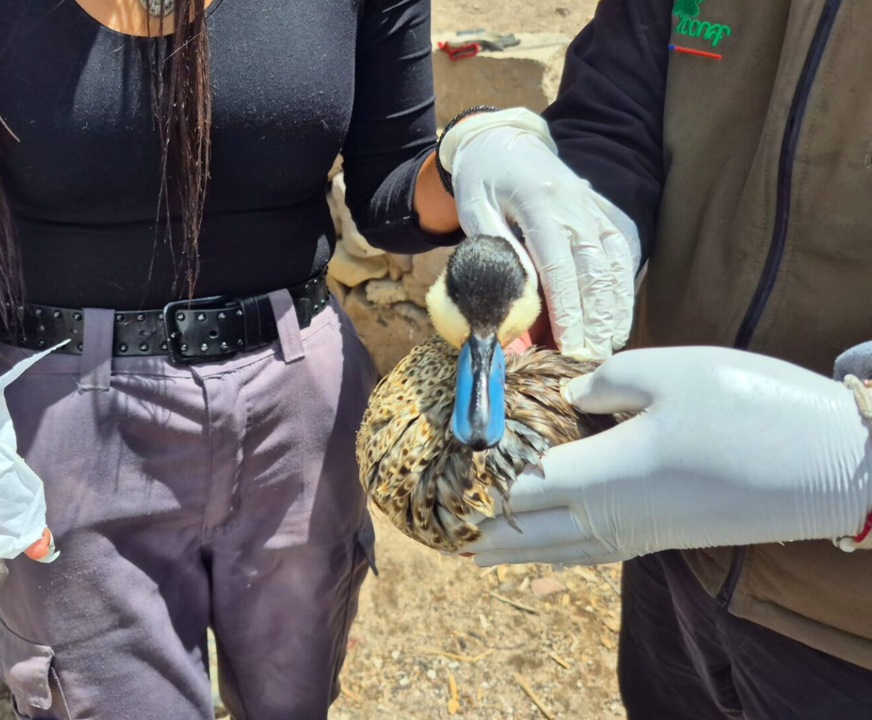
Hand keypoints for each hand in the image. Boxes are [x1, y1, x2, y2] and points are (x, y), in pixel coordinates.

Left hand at [441, 108, 640, 361]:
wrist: (503, 140)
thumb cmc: (482, 179)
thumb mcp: (473, 208)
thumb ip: (496, 247)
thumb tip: (518, 295)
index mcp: (538, 201)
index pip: (558, 263)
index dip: (566, 308)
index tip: (568, 343)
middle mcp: (574, 204)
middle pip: (593, 268)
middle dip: (595, 317)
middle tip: (591, 359)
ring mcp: (593, 207)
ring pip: (614, 262)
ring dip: (615, 307)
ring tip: (609, 345)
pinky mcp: (602, 212)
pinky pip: (621, 251)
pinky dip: (623, 286)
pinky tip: (619, 316)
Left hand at [466, 347, 871, 566]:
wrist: (831, 464)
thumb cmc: (747, 406)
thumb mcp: (667, 372)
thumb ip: (603, 382)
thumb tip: (564, 394)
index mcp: (600, 474)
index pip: (517, 483)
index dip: (479, 479)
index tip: (445, 474)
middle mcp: (612, 514)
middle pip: (532, 529)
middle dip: (488, 530)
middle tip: (450, 533)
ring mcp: (643, 532)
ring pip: (563, 549)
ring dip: (520, 550)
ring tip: (484, 555)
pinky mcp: (668, 534)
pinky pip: (596, 551)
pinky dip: (562, 552)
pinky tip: (558, 548)